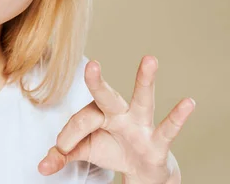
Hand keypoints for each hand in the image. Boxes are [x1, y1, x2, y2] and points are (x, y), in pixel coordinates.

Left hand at [38, 56, 194, 183]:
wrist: (140, 170)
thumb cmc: (110, 150)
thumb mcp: (83, 151)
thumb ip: (62, 155)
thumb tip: (41, 167)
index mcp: (98, 112)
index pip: (80, 121)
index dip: (68, 138)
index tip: (62, 149)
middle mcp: (119, 113)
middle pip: (106, 96)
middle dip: (97, 82)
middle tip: (91, 65)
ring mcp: (140, 124)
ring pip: (141, 100)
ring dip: (145, 80)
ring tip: (150, 59)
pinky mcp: (157, 141)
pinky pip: (168, 129)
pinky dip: (178, 117)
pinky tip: (188, 102)